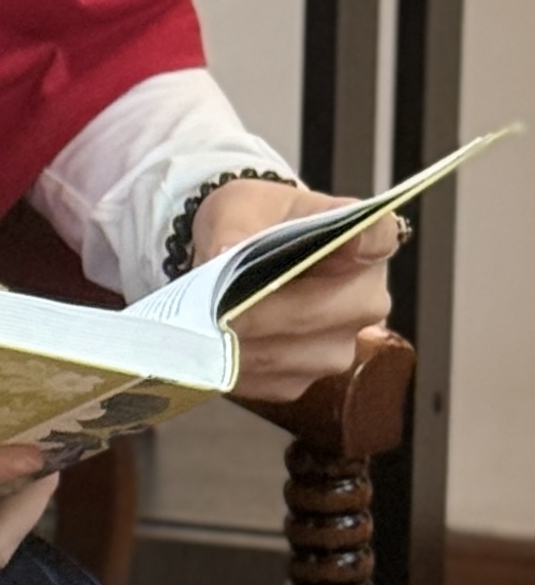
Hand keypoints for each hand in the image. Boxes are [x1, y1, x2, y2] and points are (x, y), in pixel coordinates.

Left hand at [195, 179, 400, 400]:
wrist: (236, 257)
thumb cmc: (252, 224)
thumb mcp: (239, 206)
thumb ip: (233, 224)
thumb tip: (224, 250)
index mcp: (363, 238)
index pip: (378, 236)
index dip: (360, 240)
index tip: (335, 241)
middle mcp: (366, 296)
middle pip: (326, 310)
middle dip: (265, 312)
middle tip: (217, 308)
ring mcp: (342, 343)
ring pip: (298, 354)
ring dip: (247, 344)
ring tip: (205, 327)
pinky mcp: (307, 377)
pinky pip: (274, 379)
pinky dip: (240, 366)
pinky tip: (215, 347)